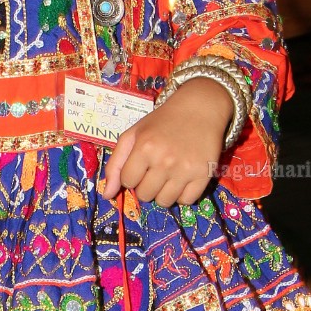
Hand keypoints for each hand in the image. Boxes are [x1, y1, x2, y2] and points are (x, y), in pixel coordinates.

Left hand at [100, 78, 232, 207]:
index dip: (132, 175)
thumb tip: (107, 195)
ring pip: (164, 202)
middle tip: (155, 170)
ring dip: (162, 193)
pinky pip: (187, 201)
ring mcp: (185, 169)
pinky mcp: (204, 175)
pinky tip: (182, 180)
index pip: (128, 182)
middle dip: (146, 185)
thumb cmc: (162, 121)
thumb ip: (116, 164)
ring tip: (168, 176)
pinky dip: (182, 195)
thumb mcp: (133, 135)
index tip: (141, 164)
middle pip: (145, 195)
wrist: (199, 109)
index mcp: (144, 148)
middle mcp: (164, 161)